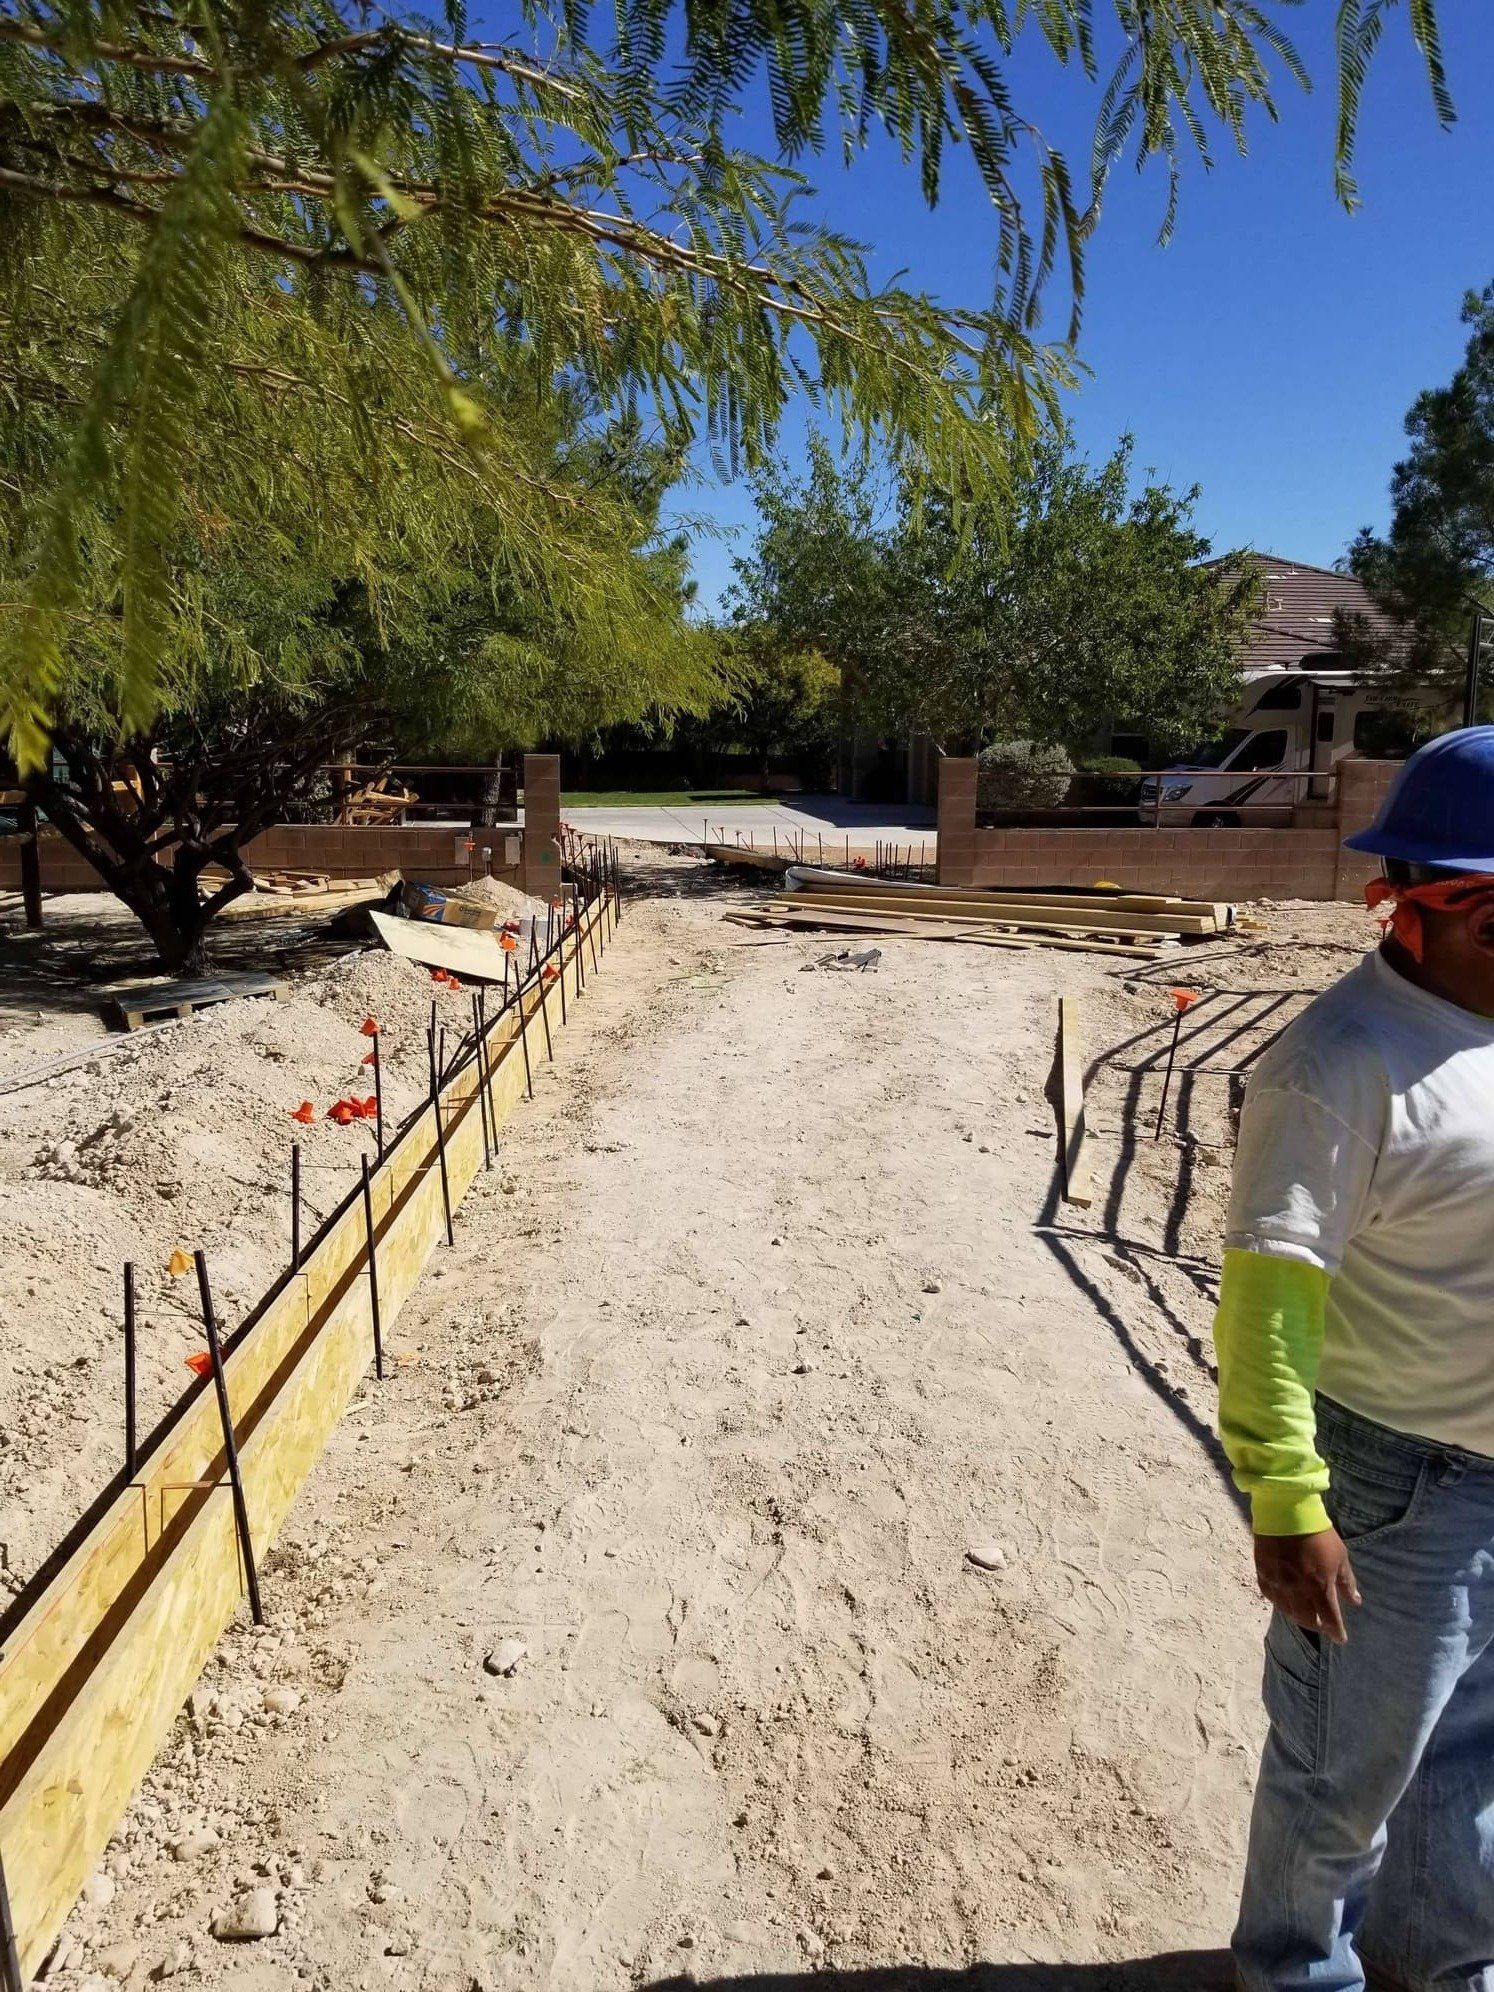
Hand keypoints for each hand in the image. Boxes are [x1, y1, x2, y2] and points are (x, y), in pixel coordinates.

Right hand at [1254, 1528, 1361, 1644]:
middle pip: (1306, 1619)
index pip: (1329, 1618)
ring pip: (1287, 1611)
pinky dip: (1279, 1603)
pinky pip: (1270, 1596)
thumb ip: (1346, 1581)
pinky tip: (1284, 1601)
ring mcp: (1278, 1582)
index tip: (1341, 1639)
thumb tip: (1355, 1601)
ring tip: (1304, 1615)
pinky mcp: (1263, 1573)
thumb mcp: (1339, 1556)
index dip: (1336, 1631)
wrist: (1286, 1511)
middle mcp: (1297, 1590)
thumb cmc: (1318, 1533)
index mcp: (1319, 1586)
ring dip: (1298, 1617)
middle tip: (1322, 1626)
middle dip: (1317, 1626)